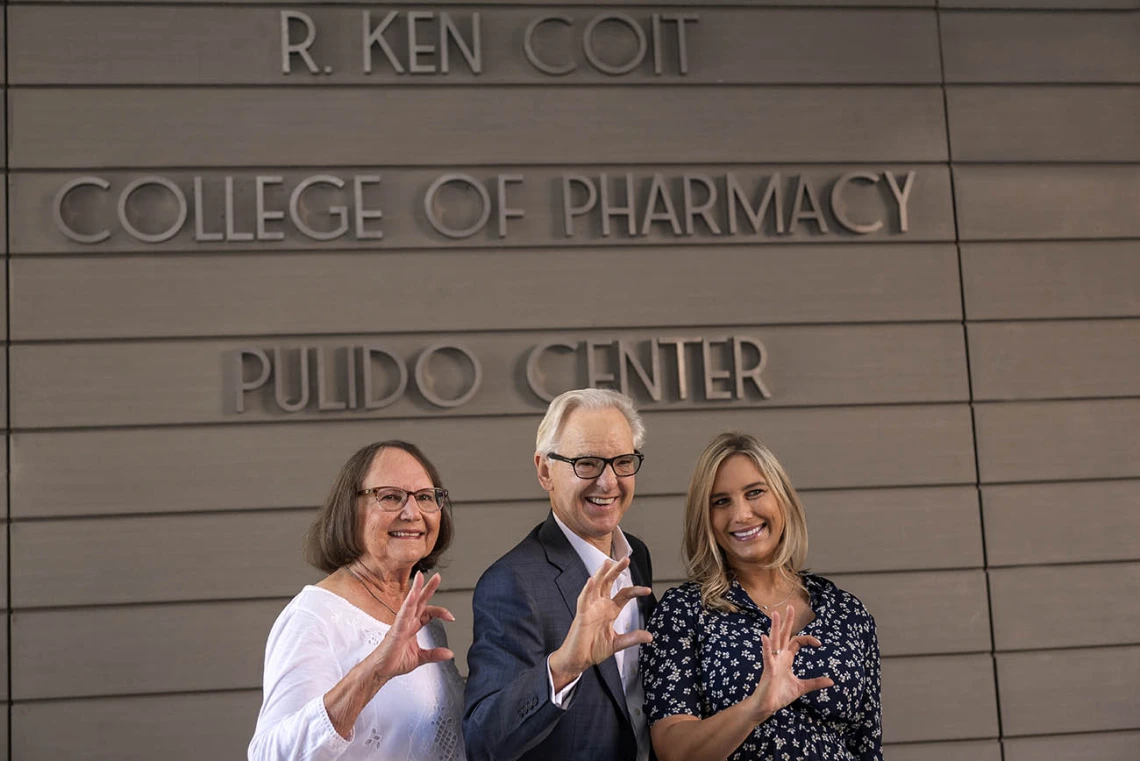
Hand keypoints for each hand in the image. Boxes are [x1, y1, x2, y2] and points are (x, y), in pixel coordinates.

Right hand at [366, 571, 454, 682]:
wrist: (380, 671)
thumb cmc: (394, 661)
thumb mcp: (420, 658)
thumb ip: (434, 654)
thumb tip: (450, 654)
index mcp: (412, 626)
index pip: (428, 613)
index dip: (440, 612)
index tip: (451, 617)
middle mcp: (407, 622)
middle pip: (419, 602)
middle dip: (428, 589)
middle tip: (437, 576)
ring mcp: (400, 625)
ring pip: (409, 604)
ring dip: (415, 590)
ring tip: (420, 577)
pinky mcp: (394, 630)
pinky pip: (402, 616)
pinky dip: (407, 605)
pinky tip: (412, 596)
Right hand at [549, 557, 652, 688]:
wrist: (578, 660)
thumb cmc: (593, 650)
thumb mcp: (617, 643)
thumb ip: (632, 638)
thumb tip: (649, 636)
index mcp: (609, 610)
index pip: (623, 595)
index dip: (635, 591)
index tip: (648, 590)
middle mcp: (600, 606)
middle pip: (609, 583)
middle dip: (617, 571)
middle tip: (626, 559)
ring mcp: (590, 609)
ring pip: (595, 586)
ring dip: (601, 574)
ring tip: (608, 562)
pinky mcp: (581, 615)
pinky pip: (584, 600)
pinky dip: (587, 590)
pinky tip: (591, 580)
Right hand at [748, 605, 833, 720]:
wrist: (767, 706)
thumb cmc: (780, 695)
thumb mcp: (801, 687)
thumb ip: (815, 682)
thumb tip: (831, 681)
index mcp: (786, 659)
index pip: (796, 642)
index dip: (807, 639)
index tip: (819, 643)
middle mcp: (779, 656)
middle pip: (783, 635)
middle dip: (787, 621)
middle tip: (790, 607)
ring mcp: (773, 661)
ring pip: (774, 640)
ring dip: (774, 627)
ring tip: (775, 614)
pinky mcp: (768, 669)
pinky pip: (767, 656)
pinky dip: (766, 647)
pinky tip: (765, 637)